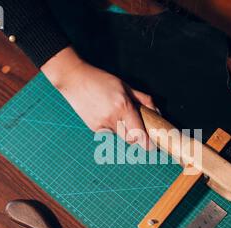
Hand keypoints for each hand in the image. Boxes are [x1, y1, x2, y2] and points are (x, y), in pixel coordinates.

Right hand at [41, 47, 156, 148]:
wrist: (74, 79)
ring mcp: (102, 125)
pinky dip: (111, 126)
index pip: (138, 134)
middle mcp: (112, 118)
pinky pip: (109, 132)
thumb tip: (156, 112)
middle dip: (136, 137)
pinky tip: (104, 113)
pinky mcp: (94, 128)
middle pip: (130, 139)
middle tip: (138, 129)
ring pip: (119, 135)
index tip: (152, 146)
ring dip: (123, 129)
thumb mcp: (125, 86)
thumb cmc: (101, 80)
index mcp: (123, 106)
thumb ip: (143, 99)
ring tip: (115, 112)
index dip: (147, 143)